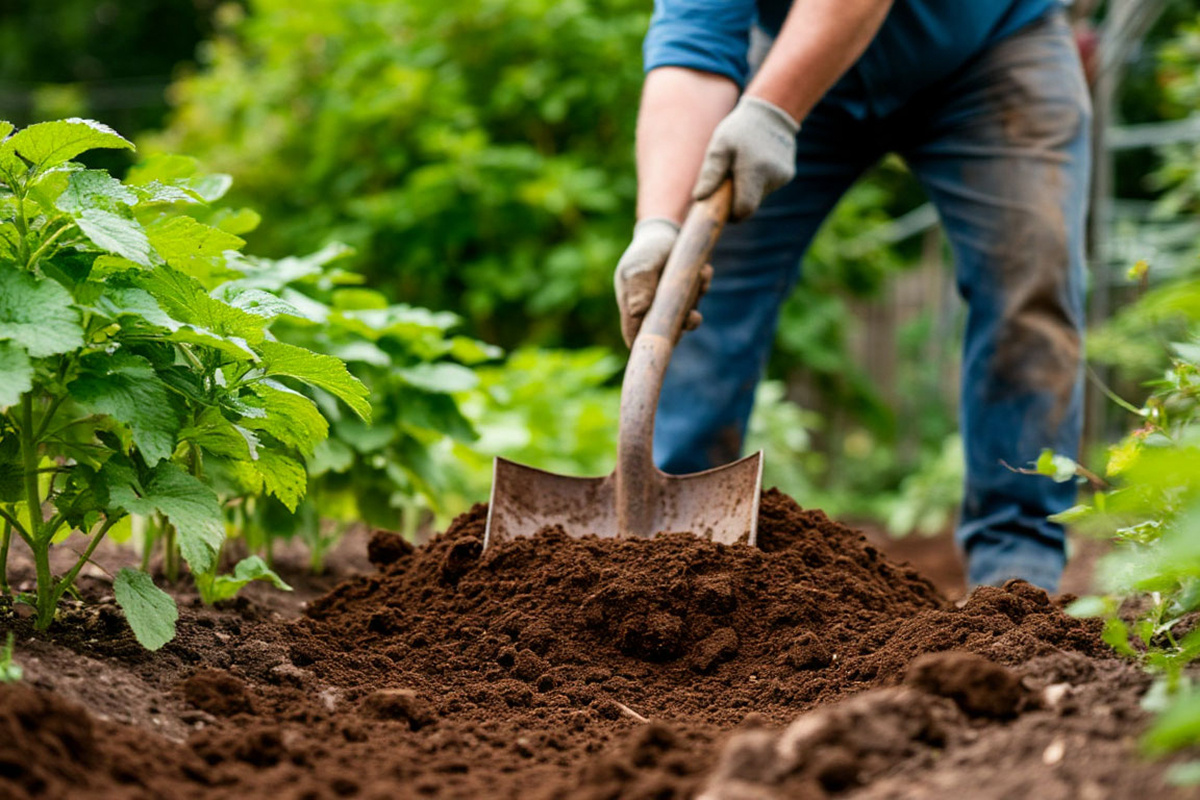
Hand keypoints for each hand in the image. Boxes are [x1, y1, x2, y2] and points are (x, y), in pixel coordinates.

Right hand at [614, 218, 712, 346]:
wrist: (664, 231)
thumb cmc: (647, 249)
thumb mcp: (641, 264)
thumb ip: (639, 287)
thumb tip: (637, 312)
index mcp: (632, 307)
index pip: (635, 336)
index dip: (646, 344)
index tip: (664, 340)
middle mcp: (651, 310)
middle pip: (666, 333)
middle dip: (682, 323)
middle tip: (691, 313)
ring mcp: (670, 304)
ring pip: (687, 317)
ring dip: (696, 299)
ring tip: (700, 275)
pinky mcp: (686, 294)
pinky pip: (698, 298)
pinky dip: (703, 285)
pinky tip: (703, 270)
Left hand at [692, 95, 798, 220]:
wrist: (771, 112)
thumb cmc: (739, 130)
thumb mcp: (720, 146)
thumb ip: (711, 173)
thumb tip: (699, 198)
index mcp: (754, 171)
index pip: (744, 209)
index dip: (732, 214)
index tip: (723, 209)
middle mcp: (772, 176)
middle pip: (752, 204)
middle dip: (738, 201)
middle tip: (728, 185)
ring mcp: (783, 176)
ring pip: (759, 195)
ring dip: (748, 188)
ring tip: (742, 165)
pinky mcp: (788, 174)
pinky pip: (768, 186)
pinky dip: (758, 181)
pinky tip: (755, 162)